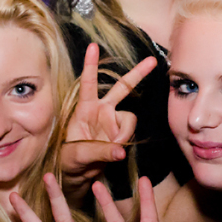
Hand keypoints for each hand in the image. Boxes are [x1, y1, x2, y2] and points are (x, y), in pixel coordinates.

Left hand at [62, 44, 156, 192]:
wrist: (76, 175)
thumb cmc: (69, 160)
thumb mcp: (76, 155)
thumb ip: (98, 151)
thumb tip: (121, 151)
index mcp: (84, 109)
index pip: (89, 83)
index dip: (91, 65)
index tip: (93, 46)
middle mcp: (101, 111)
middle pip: (122, 88)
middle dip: (138, 74)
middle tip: (152, 61)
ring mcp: (112, 122)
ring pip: (130, 118)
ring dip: (122, 133)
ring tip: (108, 147)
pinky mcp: (121, 133)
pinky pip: (130, 132)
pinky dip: (125, 140)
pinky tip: (114, 150)